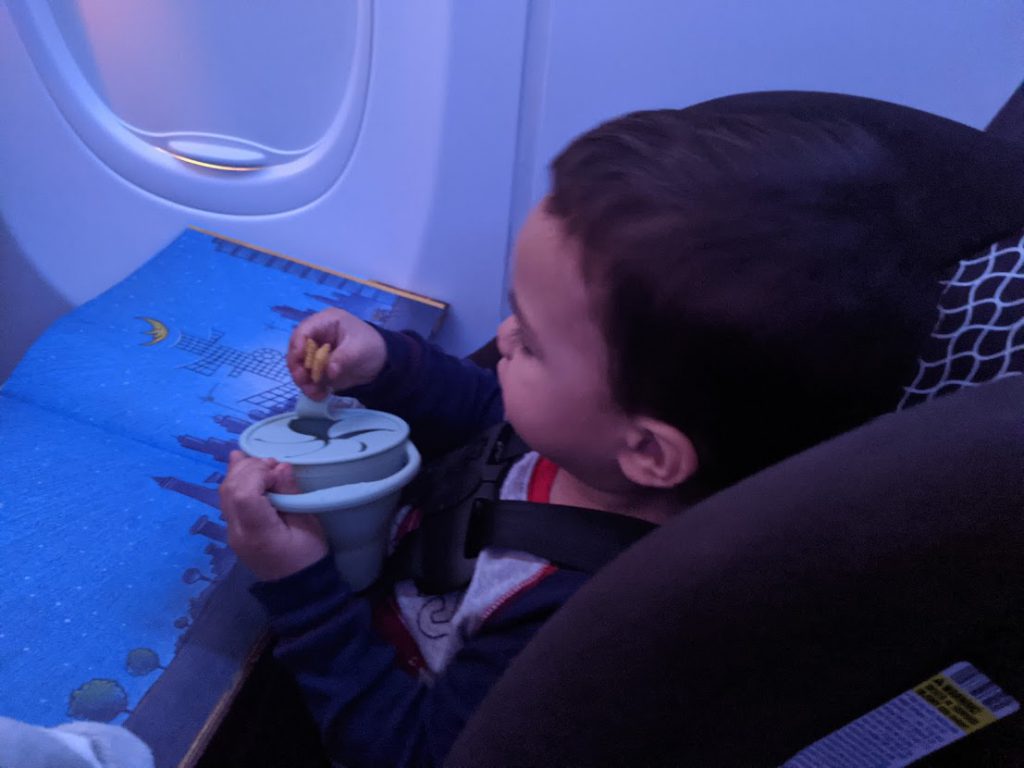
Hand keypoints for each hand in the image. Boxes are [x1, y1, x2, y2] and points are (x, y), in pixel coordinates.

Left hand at [221, 451, 327, 581]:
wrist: (297, 589)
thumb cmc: (308, 557)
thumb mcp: (308, 525)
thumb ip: (291, 495)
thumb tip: (280, 467)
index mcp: (258, 532)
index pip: (244, 494)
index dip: (258, 473)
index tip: (278, 470)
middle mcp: (237, 531)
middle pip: (230, 490)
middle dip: (249, 468)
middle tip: (272, 464)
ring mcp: (231, 532)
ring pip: (224, 493)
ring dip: (239, 472)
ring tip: (260, 463)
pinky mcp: (233, 531)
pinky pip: (227, 501)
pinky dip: (235, 482)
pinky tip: (243, 468)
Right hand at [287, 308, 387, 399]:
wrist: (382, 362)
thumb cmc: (371, 346)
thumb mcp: (359, 349)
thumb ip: (342, 358)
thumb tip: (329, 372)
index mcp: (325, 323)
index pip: (303, 331)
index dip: (297, 346)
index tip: (300, 362)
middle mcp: (315, 337)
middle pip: (296, 351)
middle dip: (298, 367)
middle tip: (304, 381)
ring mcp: (315, 354)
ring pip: (299, 367)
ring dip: (304, 381)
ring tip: (315, 393)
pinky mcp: (318, 370)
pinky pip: (308, 380)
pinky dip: (311, 388)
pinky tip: (320, 395)